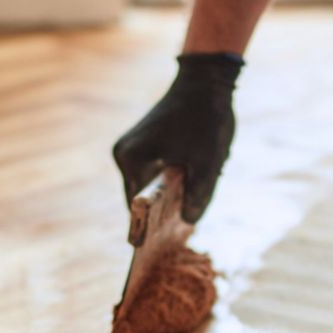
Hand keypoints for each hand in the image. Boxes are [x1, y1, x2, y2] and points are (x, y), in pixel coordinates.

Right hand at [111, 52, 242, 224]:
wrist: (206, 80)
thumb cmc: (205, 119)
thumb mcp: (208, 163)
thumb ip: (199, 197)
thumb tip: (189, 222)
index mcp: (130, 160)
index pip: (137, 208)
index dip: (149, 230)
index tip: (160, 251)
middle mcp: (124, 155)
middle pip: (144, 198)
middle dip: (164, 213)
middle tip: (184, 231)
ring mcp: (132, 149)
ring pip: (152, 186)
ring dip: (171, 196)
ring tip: (191, 205)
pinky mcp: (144, 144)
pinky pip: (156, 173)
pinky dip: (172, 183)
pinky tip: (192, 185)